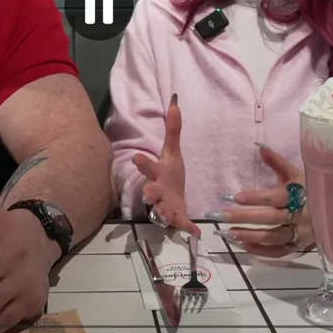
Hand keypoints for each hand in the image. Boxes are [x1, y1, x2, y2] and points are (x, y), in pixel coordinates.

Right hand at [132, 94, 201, 237]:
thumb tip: (175, 100)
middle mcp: (157, 191)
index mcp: (157, 173)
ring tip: (169, 214)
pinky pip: (181, 224)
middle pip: (151, 192)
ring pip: (162, 211)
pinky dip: (187, 228)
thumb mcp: (172, 152)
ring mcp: (165, 206)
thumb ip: (173, 129)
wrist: (172, 198)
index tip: (137, 157)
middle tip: (149, 194)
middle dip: (150, 194)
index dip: (142, 163)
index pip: (147, 167)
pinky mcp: (176, 218)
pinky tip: (196, 232)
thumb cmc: (169, 173)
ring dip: (165, 213)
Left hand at [212, 144, 313, 257]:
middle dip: (243, 217)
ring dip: (249, 235)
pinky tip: (242, 244)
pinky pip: (278, 252)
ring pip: (273, 237)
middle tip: (220, 215)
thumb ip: (277, 162)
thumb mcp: (297, 174)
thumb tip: (259, 147)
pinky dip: (260, 249)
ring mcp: (300, 234)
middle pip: (270, 218)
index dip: (254, 198)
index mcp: (299, 195)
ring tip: (228, 233)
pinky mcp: (299, 248)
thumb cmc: (313, 189)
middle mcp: (300, 216)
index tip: (233, 197)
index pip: (274, 198)